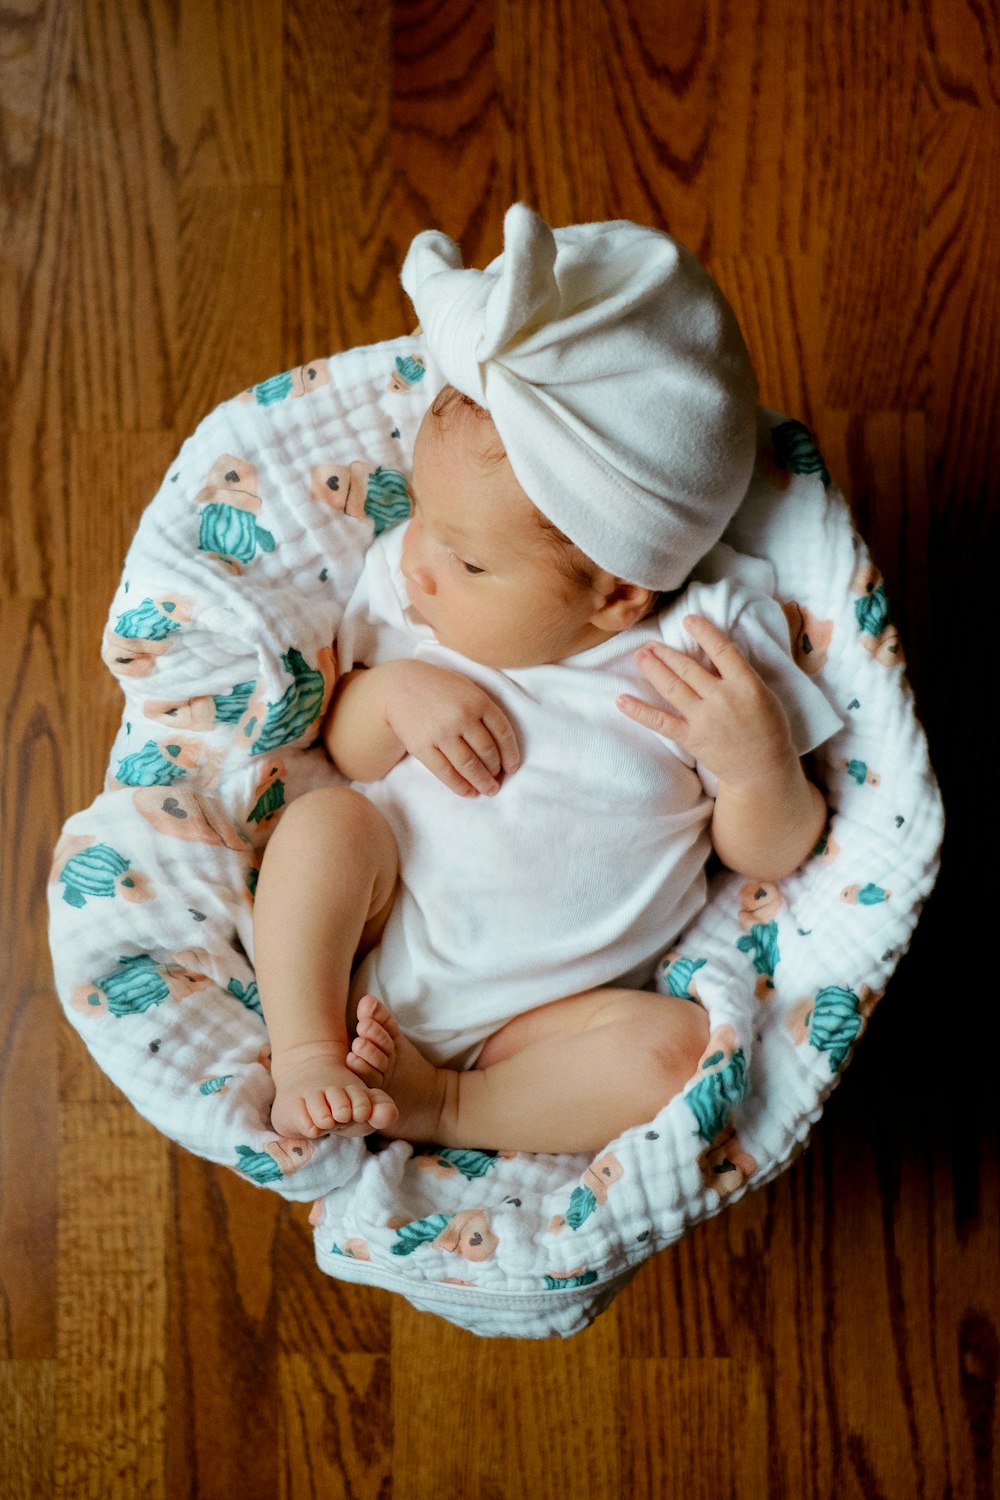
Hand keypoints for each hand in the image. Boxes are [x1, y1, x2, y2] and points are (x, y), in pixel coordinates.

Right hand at [383, 660, 519, 796]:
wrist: (400, 686)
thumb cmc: (440, 689)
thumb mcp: (468, 690)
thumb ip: (485, 712)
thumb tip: (501, 750)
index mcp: (479, 701)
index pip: (503, 734)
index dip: (511, 755)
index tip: (512, 768)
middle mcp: (462, 716)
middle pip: (487, 752)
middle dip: (496, 771)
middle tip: (498, 782)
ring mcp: (442, 732)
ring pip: (469, 765)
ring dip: (482, 782)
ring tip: (489, 790)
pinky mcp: (422, 746)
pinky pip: (445, 772)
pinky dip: (460, 786)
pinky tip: (469, 792)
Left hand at [617, 615, 794, 787]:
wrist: (763, 769)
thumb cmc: (768, 729)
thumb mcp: (763, 694)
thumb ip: (738, 675)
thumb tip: (713, 655)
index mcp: (745, 684)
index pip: (721, 650)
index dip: (703, 632)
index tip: (688, 620)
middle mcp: (722, 698)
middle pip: (688, 668)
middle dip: (666, 653)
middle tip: (650, 643)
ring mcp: (705, 718)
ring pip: (672, 687)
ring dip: (653, 669)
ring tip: (639, 656)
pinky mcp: (691, 738)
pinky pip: (660, 722)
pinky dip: (639, 711)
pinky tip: (621, 700)